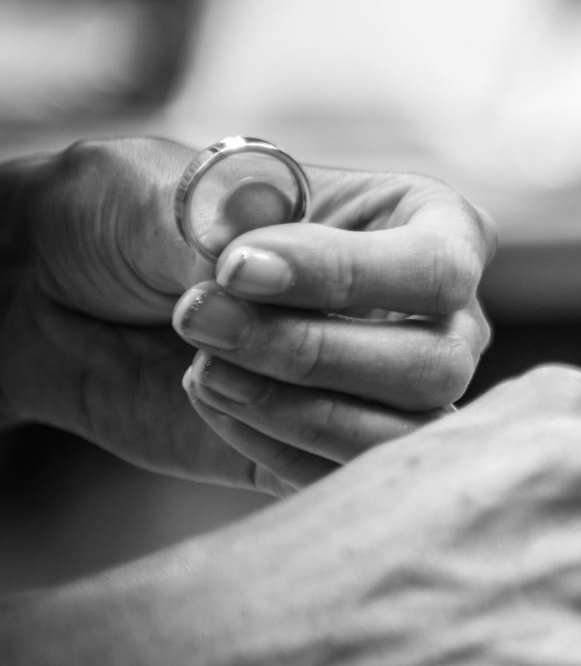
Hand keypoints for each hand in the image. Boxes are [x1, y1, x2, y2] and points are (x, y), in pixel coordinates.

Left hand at [0, 137, 493, 494]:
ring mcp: (390, 386)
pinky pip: (343, 478)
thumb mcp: (159, 188)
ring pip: (403, 432)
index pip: (440, 267)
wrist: (56, 295)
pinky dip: (270, 444)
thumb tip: (263, 244)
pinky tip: (208, 398)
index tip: (238, 267)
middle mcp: (428, 311)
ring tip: (199, 365)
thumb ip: (221, 211)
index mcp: (416, 221)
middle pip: (436, 365)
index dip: (350, 276)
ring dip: (293, 406)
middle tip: (197, 318)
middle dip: (310, 351)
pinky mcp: (335, 450)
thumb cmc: (128, 218)